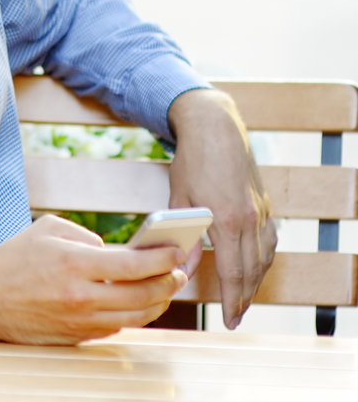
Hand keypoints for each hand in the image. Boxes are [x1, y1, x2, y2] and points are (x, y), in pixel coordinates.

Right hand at [0, 215, 187, 343]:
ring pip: (137, 316)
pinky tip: (139, 302)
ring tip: (166, 288)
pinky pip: (118, 327)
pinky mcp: (79, 335)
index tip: (175, 252)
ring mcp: (81, 320)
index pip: (133, 264)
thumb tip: (115, 250)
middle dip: (170, 281)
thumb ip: (86, 235)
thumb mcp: (47, 230)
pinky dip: (135, 315)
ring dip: (159, 302)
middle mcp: (81, 295)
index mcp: (74, 263)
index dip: (161, 258)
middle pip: (144, 294)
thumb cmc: (15, 260)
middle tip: (179, 271)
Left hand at [167, 87, 275, 328]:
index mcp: (227, 220)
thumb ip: (184, 235)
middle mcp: (250, 220)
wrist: (216, 128)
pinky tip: (254, 268)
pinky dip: (262, 259)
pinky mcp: (266, 206)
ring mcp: (262, 212)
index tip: (230, 319)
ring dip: (255, 282)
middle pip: (252, 271)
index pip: (234, 272)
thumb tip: (184, 266)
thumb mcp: (179, 199)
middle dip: (244, 298)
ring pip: (264, 258)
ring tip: (243, 299)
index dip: (232, 299)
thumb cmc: (192, 161)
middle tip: (236, 318)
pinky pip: (268, 241)